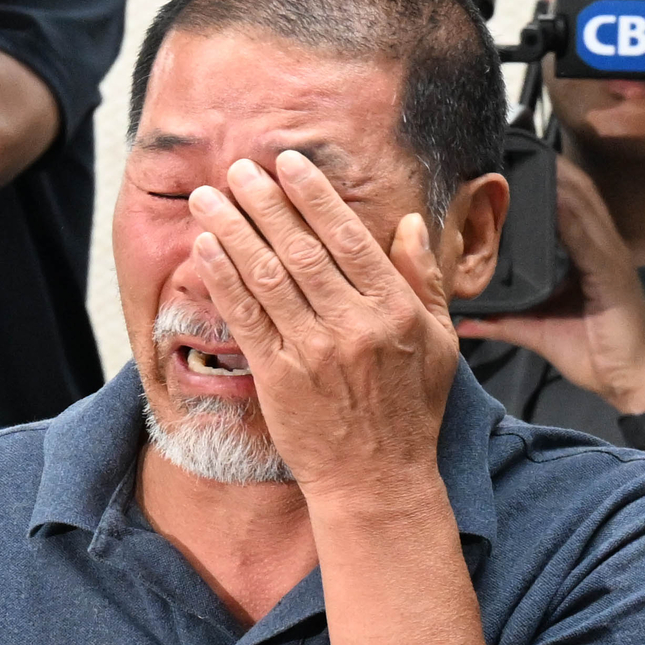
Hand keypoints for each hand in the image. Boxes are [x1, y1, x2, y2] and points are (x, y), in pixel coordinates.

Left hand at [186, 150, 462, 500]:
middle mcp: (352, 326)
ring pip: (268, 276)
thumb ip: (422, 280)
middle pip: (301, 249)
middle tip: (238, 168)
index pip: (348, 238)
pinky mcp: (278, 377)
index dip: (314, 197)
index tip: (289, 164)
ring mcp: (312, 352)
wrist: (376, 479)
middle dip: (265, 203)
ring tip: (211, 197)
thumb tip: (410, 225)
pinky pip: (246, 318)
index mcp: (393, 310)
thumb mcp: (438, 342)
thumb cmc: (408, 412)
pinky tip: (206, 249)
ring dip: (234, 230)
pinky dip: (224, 279)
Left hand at [455, 153, 644, 418]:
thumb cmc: (596, 355)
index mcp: (585, 256)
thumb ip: (503, 320)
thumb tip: (465, 317)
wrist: (636, 384)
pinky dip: (574, 217)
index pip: (563, 206)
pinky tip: (557, 198)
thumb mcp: (539, 332)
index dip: (540, 180)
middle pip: (573, 196)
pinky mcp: (614, 276)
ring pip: (584, 207)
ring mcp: (610, 259)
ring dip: (558, 181)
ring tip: (529, 155)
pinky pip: (591, 239)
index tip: (505, 161)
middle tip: (510, 145)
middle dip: (545, 169)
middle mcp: (599, 249)